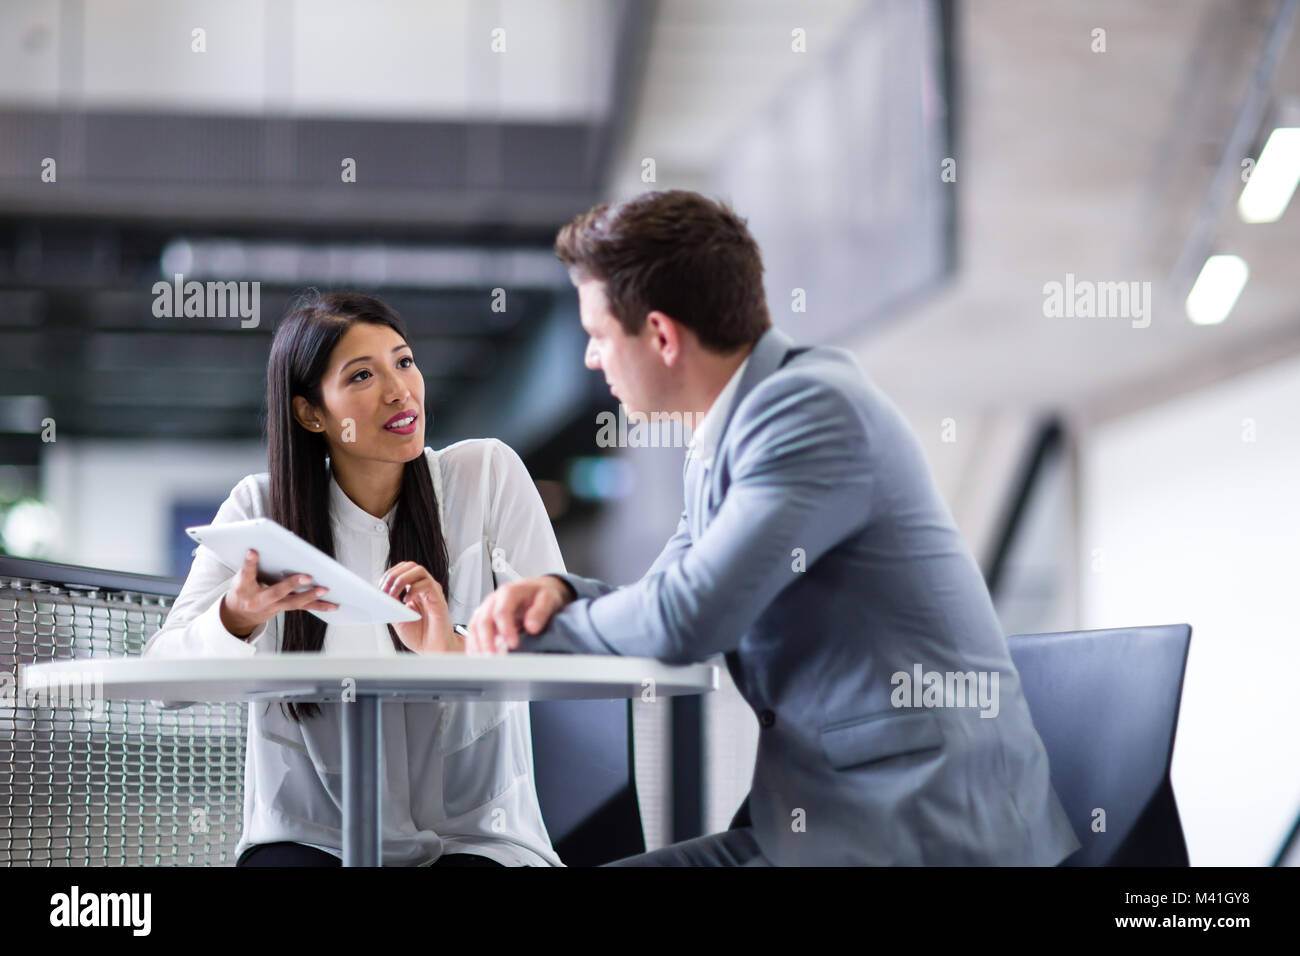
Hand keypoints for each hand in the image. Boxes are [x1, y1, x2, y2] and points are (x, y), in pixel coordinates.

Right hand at [220, 548, 338, 638]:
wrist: (239, 614)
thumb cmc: (244, 587)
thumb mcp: (243, 573)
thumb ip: (256, 561)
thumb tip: (283, 538)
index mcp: (244, 587)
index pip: (247, 574)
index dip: (250, 563)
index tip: (253, 551)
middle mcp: (258, 600)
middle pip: (276, 592)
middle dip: (292, 584)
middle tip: (307, 576)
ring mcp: (272, 607)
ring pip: (293, 602)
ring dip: (310, 595)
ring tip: (325, 589)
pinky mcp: (283, 609)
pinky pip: (303, 608)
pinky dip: (319, 606)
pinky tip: (333, 605)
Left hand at [381, 560, 460, 653]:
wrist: (433, 649)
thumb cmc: (420, 636)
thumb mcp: (398, 619)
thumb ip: (392, 605)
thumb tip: (381, 593)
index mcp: (414, 591)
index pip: (401, 571)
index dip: (389, 575)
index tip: (380, 589)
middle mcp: (423, 588)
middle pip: (409, 566)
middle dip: (393, 575)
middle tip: (385, 590)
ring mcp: (432, 592)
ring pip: (418, 570)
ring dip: (402, 579)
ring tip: (394, 593)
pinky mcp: (438, 598)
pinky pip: (427, 584)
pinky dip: (413, 590)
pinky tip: (407, 601)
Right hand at [465, 575, 574, 655]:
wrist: (535, 588)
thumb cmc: (539, 593)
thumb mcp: (547, 598)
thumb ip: (540, 612)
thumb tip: (532, 627)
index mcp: (509, 592)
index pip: (501, 611)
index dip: (506, 629)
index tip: (513, 644)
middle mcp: (493, 600)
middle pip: (484, 620)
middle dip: (487, 640)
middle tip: (494, 657)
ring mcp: (486, 609)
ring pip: (475, 626)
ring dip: (478, 644)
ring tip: (485, 660)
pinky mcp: (483, 618)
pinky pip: (473, 631)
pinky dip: (474, 644)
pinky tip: (478, 656)